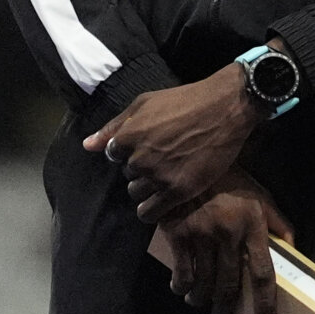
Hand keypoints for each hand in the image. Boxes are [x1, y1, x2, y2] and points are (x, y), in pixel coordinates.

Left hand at [87, 64, 262, 223]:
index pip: (114, 156)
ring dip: (149, 187)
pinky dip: (151, 210)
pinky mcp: (178, 190)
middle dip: (142, 169)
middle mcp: (139, 159)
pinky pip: (150, 213)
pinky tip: (162, 201)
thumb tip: (87, 145)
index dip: (131, 151)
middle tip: (166, 158)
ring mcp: (159, 176)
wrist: (227, 108)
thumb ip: (114, 126)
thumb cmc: (186, 100)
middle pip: (128, 175)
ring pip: (137, 193)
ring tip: (169, 175)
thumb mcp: (145, 103)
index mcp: (127, 137)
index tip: (150, 146)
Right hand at [158, 170, 291, 313]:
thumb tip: (293, 247)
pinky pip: (182, 271)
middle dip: (225, 309)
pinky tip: (183, 289)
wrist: (192, 162)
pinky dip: (182, 286)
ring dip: (202, 300)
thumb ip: (278, 223)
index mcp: (254, 226)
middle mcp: (230, 234)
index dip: (265, 301)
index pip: (264, 272)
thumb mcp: (260, 197)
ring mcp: (202, 235)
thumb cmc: (231, 182)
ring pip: (204, 282)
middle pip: (230, 285)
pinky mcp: (178, 234)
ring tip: (202, 305)